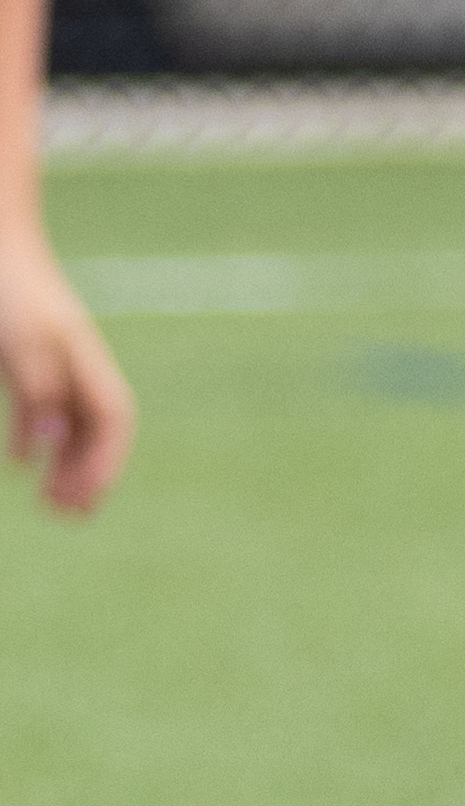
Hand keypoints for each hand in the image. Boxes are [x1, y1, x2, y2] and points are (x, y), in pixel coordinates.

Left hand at [0, 231, 128, 513]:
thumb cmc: (8, 289)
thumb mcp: (23, 341)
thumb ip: (39, 392)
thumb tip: (45, 449)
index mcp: (85, 360)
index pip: (113, 421)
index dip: (104, 463)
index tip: (83, 502)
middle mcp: (76, 364)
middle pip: (97, 430)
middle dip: (89, 475)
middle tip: (68, 516)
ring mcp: (52, 360)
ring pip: (70, 423)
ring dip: (65, 463)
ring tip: (50, 503)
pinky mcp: (26, 356)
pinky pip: (40, 408)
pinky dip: (35, 437)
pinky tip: (21, 463)